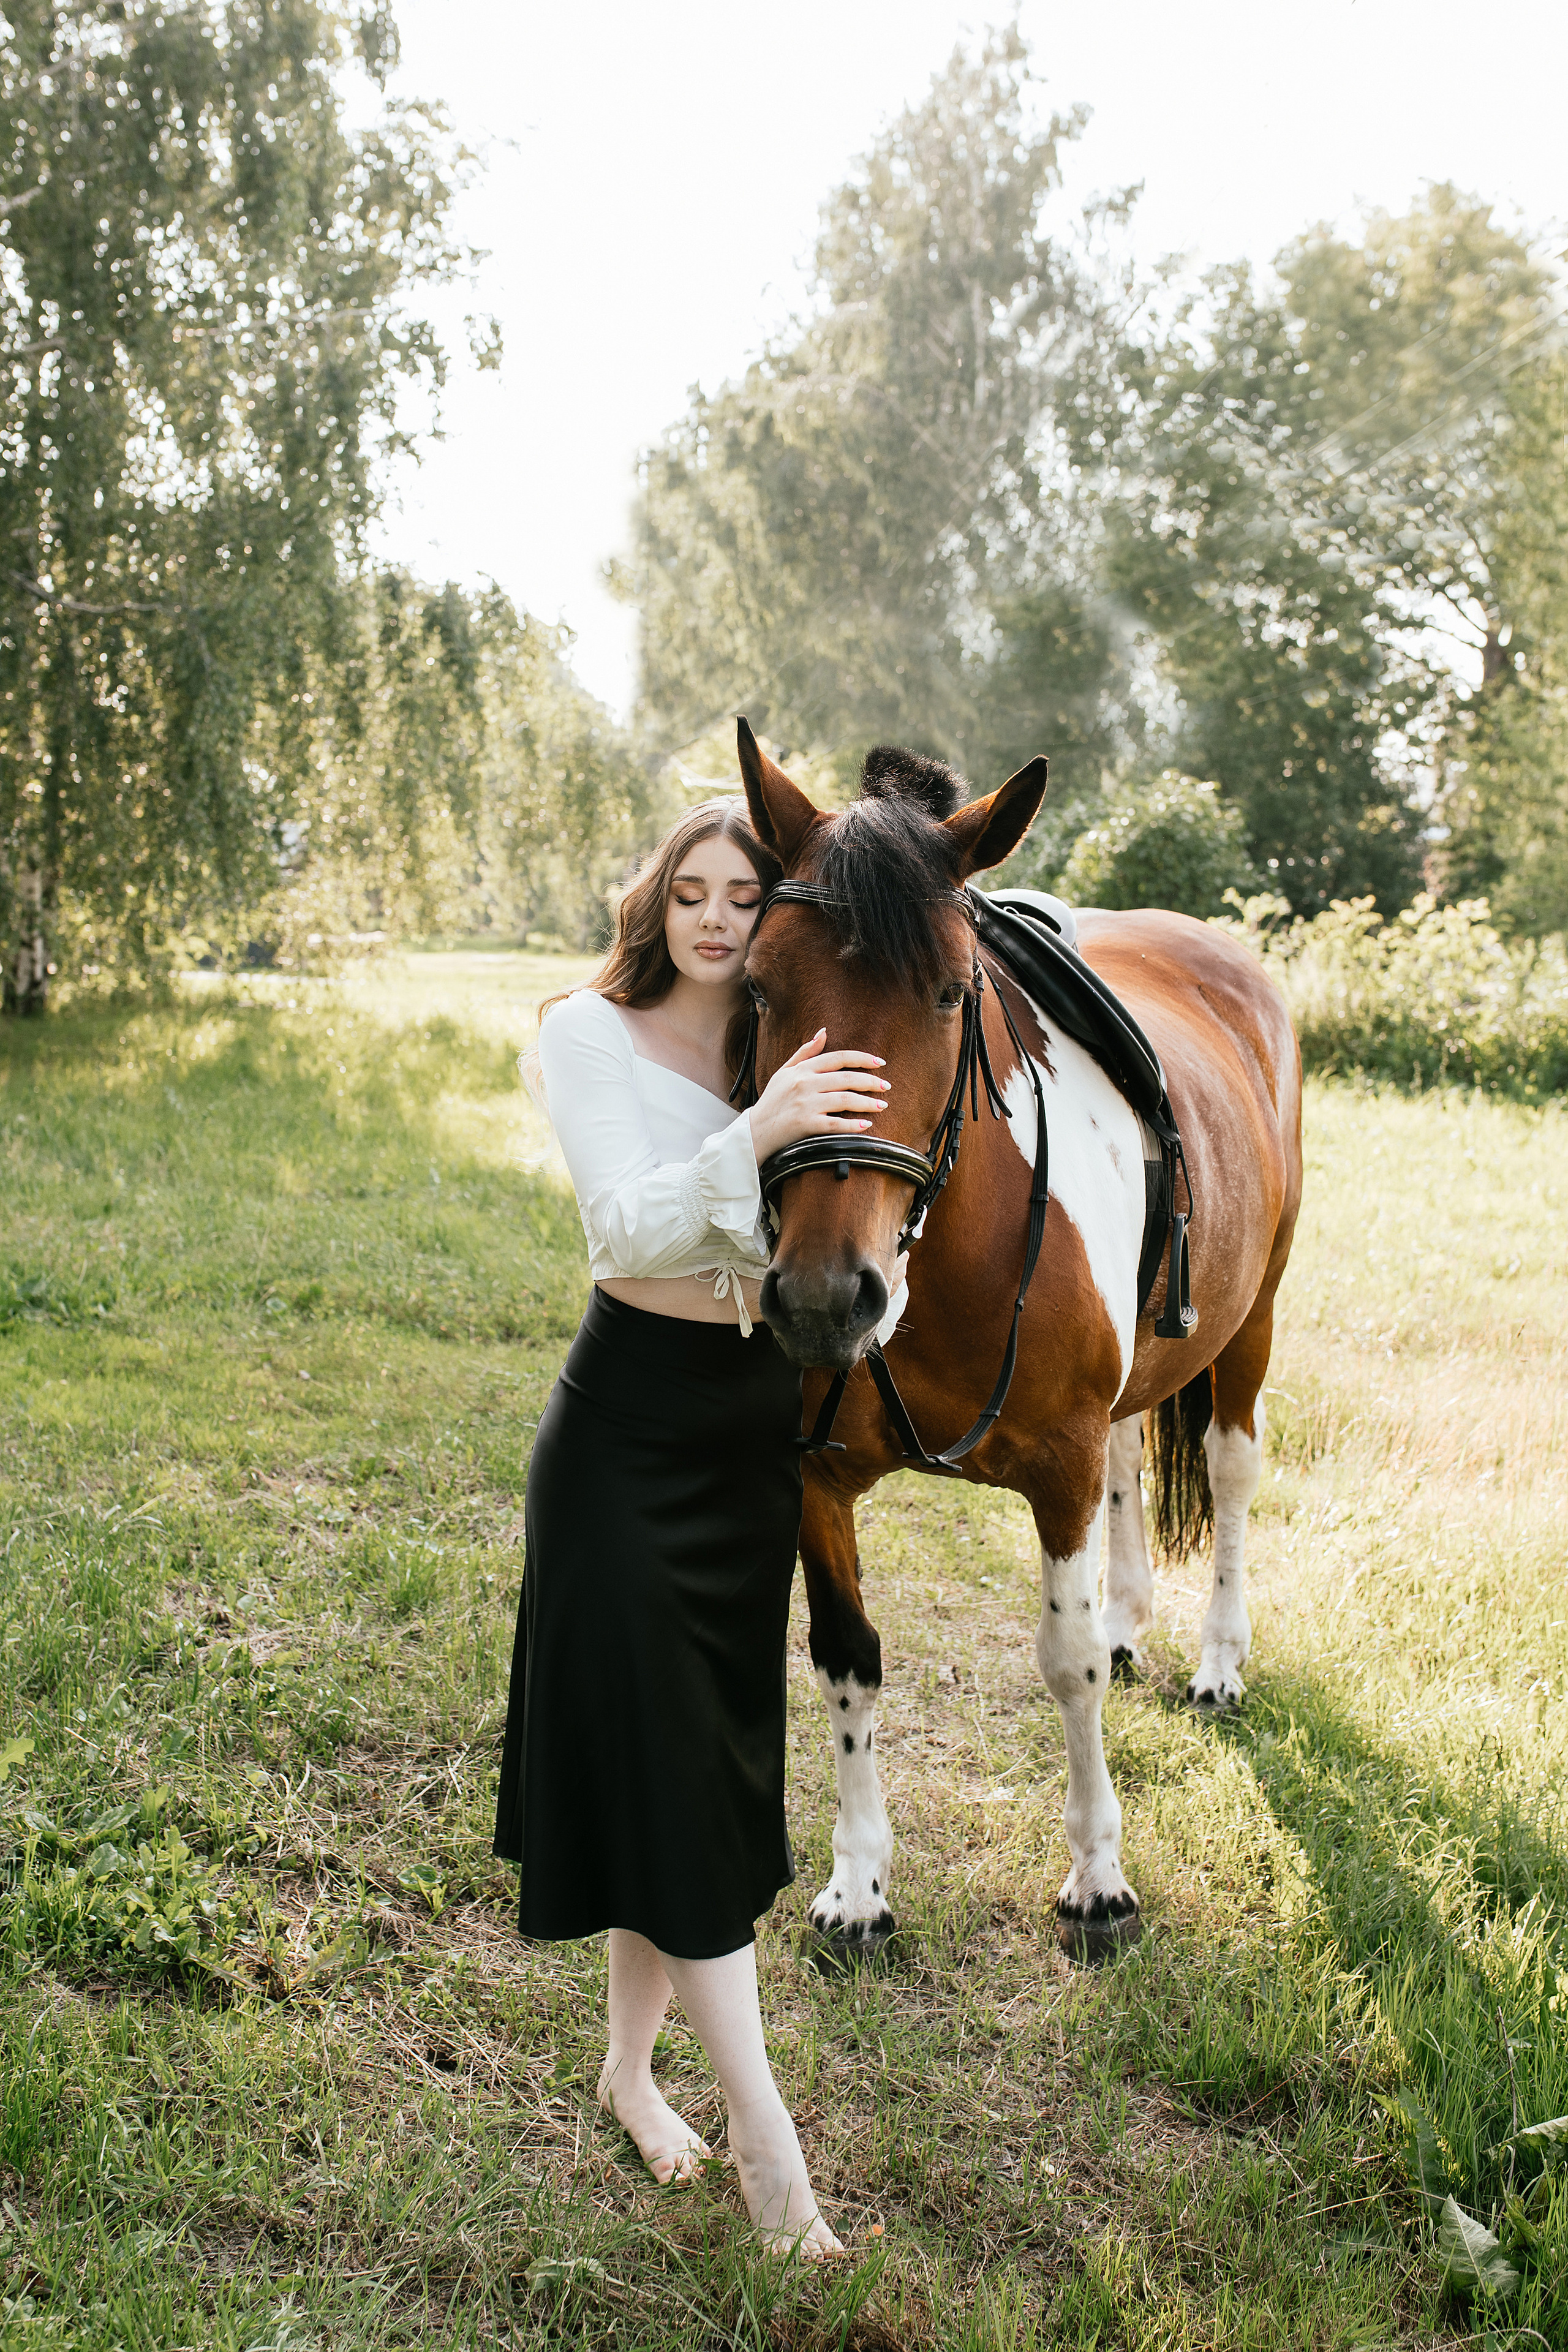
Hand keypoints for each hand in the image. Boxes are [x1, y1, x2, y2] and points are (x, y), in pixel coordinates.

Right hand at [746, 1028, 889, 1165]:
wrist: (756, 1131)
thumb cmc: (773, 1101)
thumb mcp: (785, 1072)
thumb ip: (805, 1052)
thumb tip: (823, 1032)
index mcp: (802, 1070)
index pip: (838, 1058)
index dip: (862, 1058)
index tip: (880, 1062)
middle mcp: (805, 1084)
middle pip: (847, 1078)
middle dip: (871, 1082)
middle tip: (886, 1086)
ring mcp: (806, 1105)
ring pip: (845, 1100)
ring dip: (868, 1103)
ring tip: (882, 1105)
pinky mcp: (806, 1125)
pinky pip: (836, 1124)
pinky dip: (854, 1125)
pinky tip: (867, 1125)